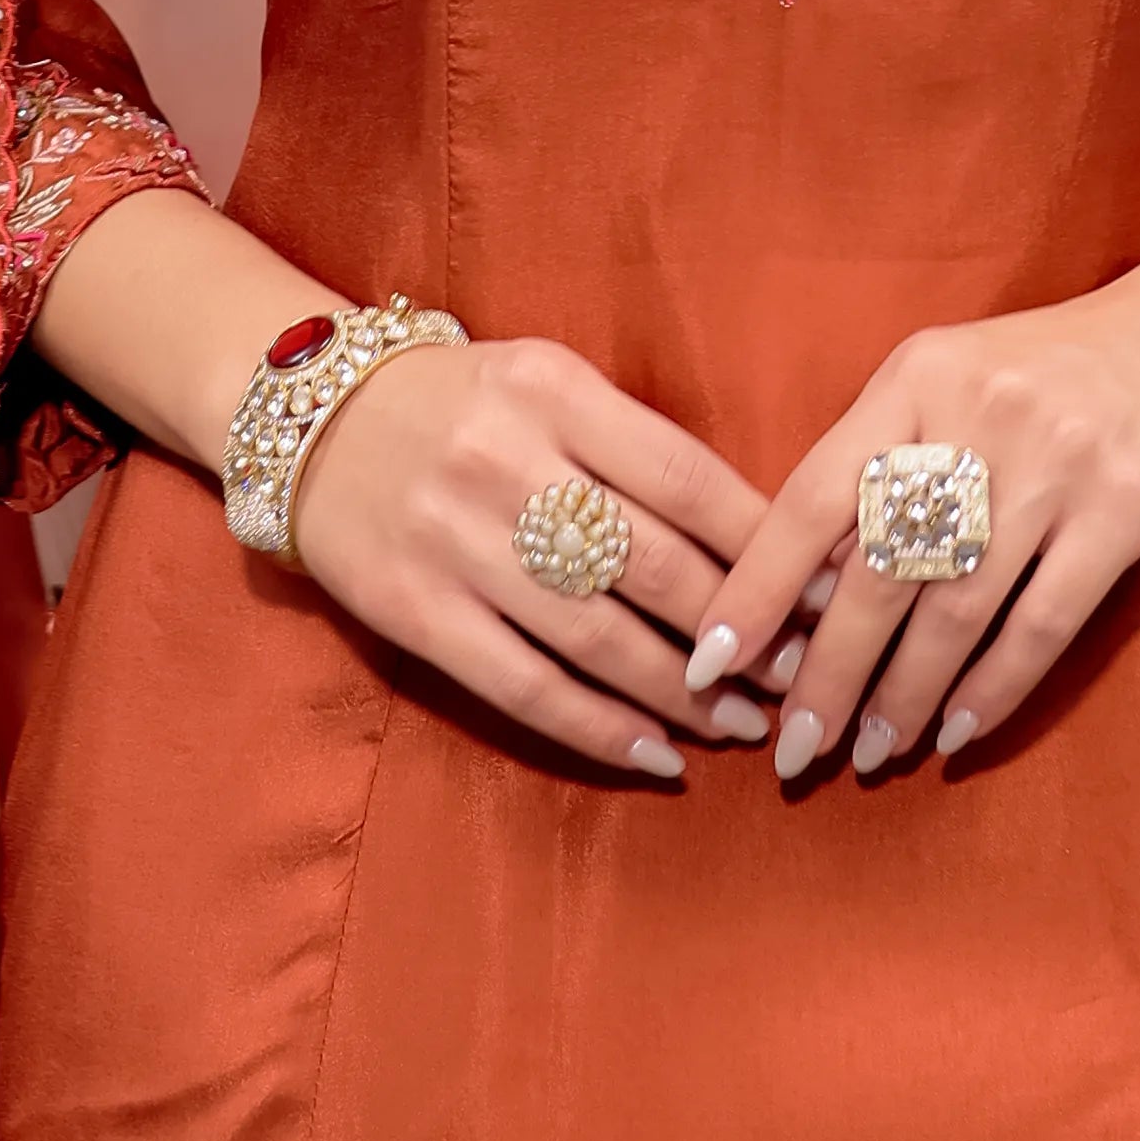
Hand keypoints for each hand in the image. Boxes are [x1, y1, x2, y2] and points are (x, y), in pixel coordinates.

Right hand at [285, 333, 779, 782]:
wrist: (313, 420)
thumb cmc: (464, 404)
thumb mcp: (551, 383)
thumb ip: (637, 447)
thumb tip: (760, 539)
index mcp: (556, 392)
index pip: (688, 480)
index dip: (767, 548)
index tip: (826, 593)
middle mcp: (507, 464)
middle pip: (654, 567)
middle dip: (743, 634)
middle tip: (801, 675)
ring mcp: (457, 544)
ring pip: (598, 639)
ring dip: (684, 695)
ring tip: (743, 724)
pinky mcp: (416, 613)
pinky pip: (525, 687)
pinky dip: (599, 731)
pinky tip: (657, 757)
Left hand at [682, 267, 1139, 785]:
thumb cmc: (1056, 369)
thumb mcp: (954, 383)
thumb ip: (886, 465)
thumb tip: (805, 593)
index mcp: (916, 380)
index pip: (810, 500)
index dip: (754, 590)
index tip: (709, 665)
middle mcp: (978, 417)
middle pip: (879, 572)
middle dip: (826, 674)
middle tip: (793, 747)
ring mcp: (1056, 464)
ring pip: (956, 610)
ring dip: (905, 695)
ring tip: (871, 752)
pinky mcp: (1128, 508)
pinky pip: (1043, 623)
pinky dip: (993, 688)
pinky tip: (957, 731)